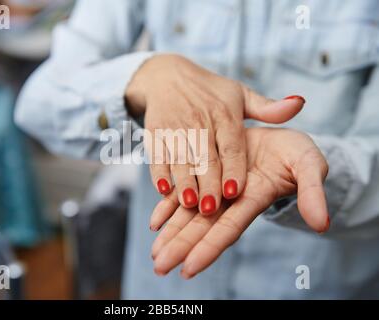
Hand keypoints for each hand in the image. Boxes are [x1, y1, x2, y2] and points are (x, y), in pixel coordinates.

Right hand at [125, 54, 305, 215]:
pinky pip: (157, 155)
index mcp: (224, 114)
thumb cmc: (209, 90)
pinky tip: (163, 190)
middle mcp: (200, 122)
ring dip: (184, 182)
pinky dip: (159, 173)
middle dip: (208, 183)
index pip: (231, 145)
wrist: (166, 76)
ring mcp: (175, 127)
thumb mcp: (239, 94)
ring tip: (189, 203)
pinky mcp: (155, 133)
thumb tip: (299, 103)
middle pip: (205, 157)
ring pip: (181, 159)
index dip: (233, 168)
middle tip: (211, 208)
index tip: (236, 191)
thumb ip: (267, 108)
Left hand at [149, 127, 329, 277]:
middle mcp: (230, 199)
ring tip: (155, 255)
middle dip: (181, 247)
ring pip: (189, 214)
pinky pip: (184, 194)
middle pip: (202, 227)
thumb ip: (312, 191)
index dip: (209, 248)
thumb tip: (321, 224)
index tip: (189, 268)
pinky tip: (154, 222)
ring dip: (171, 234)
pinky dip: (168, 207)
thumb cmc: (296, 153)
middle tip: (160, 267)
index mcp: (253, 198)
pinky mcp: (206, 174)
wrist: (278, 133)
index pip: (228, 229)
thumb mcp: (309, 165)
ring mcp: (216, 188)